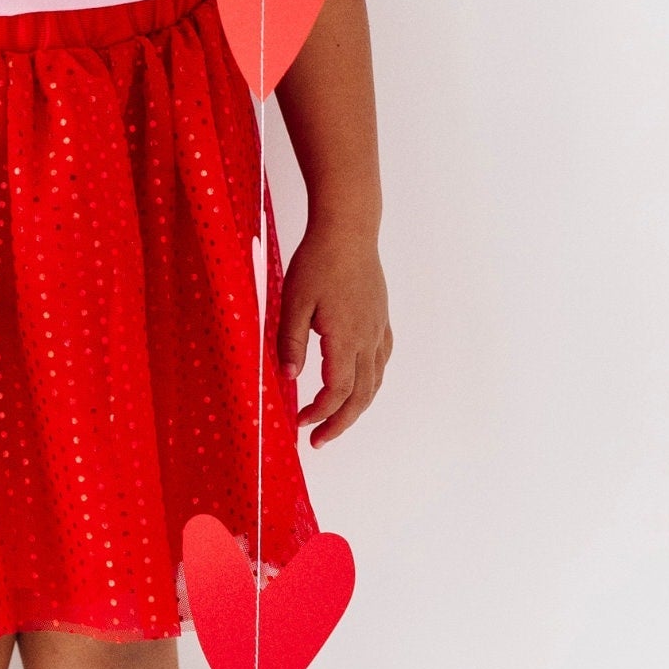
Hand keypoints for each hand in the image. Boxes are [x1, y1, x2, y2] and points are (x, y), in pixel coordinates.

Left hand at [276, 216, 389, 447]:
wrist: (348, 229)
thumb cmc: (318, 261)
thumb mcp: (293, 302)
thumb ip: (291, 343)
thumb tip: (287, 378)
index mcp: (346, 338)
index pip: (337, 391)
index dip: (319, 412)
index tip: (299, 423)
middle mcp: (368, 338)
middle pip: (361, 395)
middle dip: (339, 422)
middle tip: (318, 440)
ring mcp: (378, 327)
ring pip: (375, 380)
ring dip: (356, 406)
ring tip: (336, 420)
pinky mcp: (380, 317)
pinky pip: (381, 359)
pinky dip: (371, 381)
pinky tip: (359, 383)